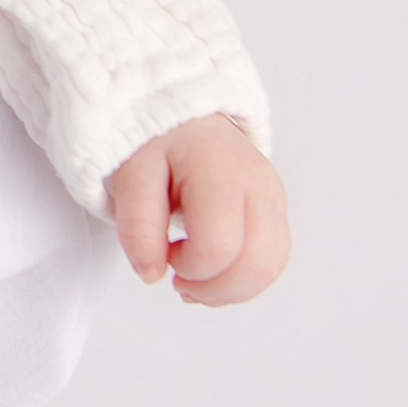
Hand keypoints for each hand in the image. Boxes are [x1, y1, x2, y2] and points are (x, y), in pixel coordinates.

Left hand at [107, 114, 290, 304]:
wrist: (183, 117)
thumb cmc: (156, 143)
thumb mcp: (130, 175)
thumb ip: (137, 226)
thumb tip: (152, 275)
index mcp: (219, 169)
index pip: (218, 245)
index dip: (188, 266)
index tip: (164, 254)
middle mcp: (258, 183)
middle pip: (256, 264)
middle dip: (213, 289)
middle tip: (179, 279)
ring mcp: (274, 196)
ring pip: (271, 268)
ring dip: (231, 289)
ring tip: (195, 277)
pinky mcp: (277, 210)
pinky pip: (273, 260)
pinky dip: (245, 278)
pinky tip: (214, 271)